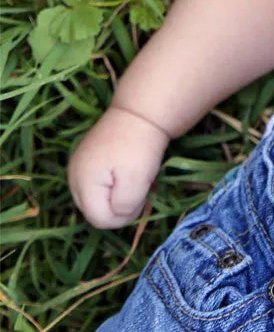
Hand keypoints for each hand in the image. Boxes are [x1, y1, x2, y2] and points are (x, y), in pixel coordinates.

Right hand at [68, 105, 170, 227]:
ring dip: (120, 195)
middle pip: (96, 212)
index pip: (100, 220)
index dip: (125, 215)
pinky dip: (116, 184)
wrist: (141, 111)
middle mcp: (72, 177)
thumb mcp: (136, 182)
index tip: (143, 195)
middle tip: (141, 186)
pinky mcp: (87, 161)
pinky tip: (129, 171)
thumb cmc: (140, 147)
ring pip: (99, 199)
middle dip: (121, 206)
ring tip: (136, 177)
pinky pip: (100, 185)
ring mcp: (78, 167)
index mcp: (81, 183)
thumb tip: (118, 216)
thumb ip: (124, 208)